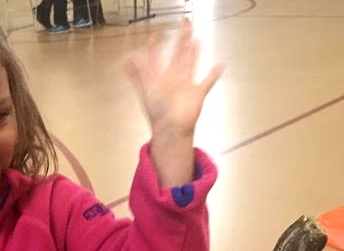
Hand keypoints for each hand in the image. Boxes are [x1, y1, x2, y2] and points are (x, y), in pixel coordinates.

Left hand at [124, 19, 222, 137]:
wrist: (171, 129)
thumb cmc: (157, 112)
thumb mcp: (146, 90)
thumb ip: (137, 74)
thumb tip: (125, 60)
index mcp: (160, 78)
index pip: (156, 59)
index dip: (155, 48)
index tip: (156, 36)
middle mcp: (172, 80)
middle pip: (178, 55)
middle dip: (181, 40)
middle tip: (185, 25)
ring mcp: (185, 85)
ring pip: (191, 64)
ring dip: (194, 52)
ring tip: (196, 40)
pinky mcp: (197, 94)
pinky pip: (207, 82)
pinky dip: (213, 75)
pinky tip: (220, 66)